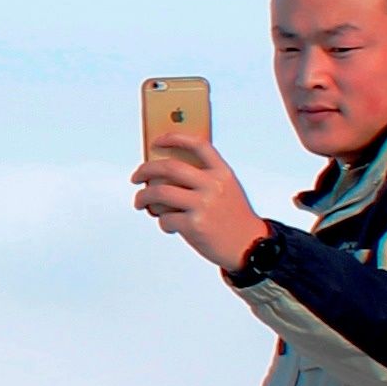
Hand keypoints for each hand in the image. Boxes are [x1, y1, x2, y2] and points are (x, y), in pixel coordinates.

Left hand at [132, 134, 270, 273]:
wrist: (250, 247)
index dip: (175, 139)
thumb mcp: (227, 190)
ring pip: (159, 193)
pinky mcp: (195, 225)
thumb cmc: (233, 218)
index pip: (198, 145)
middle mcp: (213, 185)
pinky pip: (165, 219)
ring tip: (140, 203)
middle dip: (145, 170)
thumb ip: (204, 178)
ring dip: (143, 197)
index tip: (157, 141)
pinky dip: (162, 222)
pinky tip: (169, 226)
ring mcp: (203, 205)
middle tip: (136, 177)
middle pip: (169, 168)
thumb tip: (164, 174)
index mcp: (222, 173)